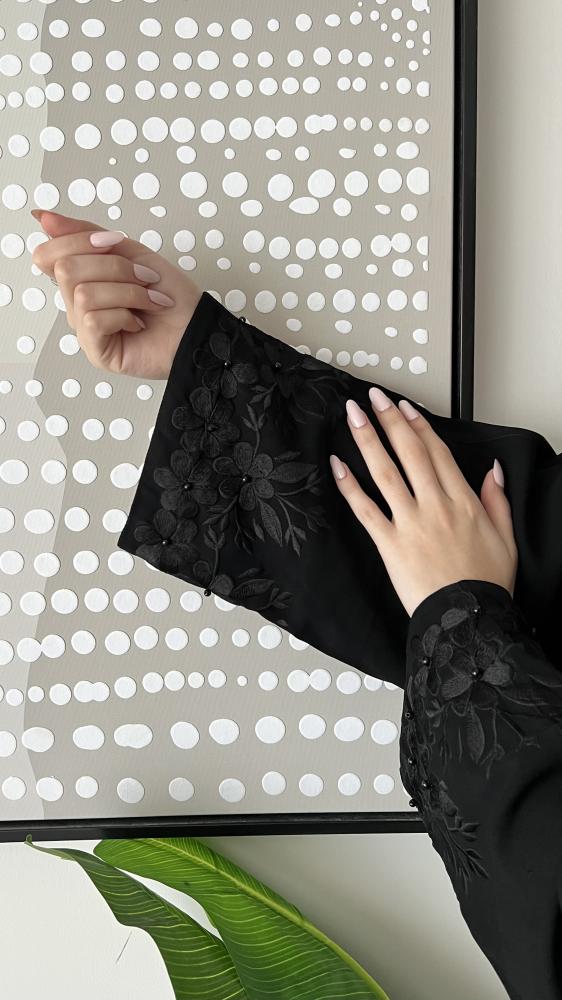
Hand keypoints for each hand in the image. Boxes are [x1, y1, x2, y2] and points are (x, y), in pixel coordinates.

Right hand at [30, 210, 201, 379]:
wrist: (197, 326)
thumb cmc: (171, 294)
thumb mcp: (130, 252)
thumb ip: (87, 233)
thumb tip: (43, 217)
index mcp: (83, 279)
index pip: (47, 254)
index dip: (78, 241)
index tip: (113, 243)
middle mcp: (78, 304)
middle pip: (64, 269)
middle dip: (113, 267)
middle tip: (143, 278)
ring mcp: (85, 330)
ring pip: (83, 293)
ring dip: (126, 292)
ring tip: (149, 301)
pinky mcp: (96, 351)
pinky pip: (93, 320)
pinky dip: (124, 315)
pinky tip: (139, 323)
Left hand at [330, 390, 517, 616]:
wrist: (467, 619)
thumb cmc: (485, 583)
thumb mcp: (505, 538)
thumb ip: (498, 500)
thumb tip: (493, 469)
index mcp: (463, 502)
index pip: (437, 453)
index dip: (419, 426)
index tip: (404, 407)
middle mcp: (434, 506)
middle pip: (409, 453)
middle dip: (390, 420)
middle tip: (373, 397)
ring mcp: (410, 523)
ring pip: (385, 472)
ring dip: (368, 440)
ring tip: (353, 416)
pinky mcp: (390, 544)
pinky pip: (365, 510)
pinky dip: (349, 487)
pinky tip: (337, 465)